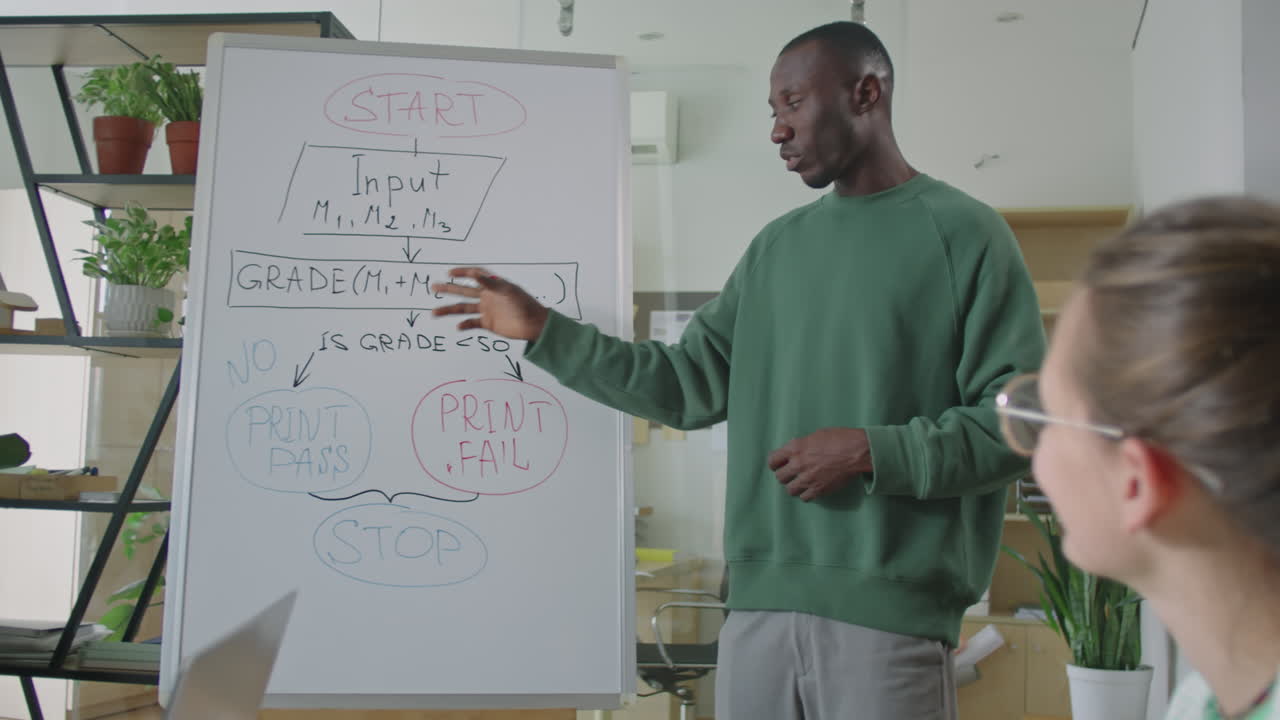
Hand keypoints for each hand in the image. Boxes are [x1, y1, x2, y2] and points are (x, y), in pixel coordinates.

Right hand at [431, 267, 549, 340]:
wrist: (534, 324)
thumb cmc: (525, 304)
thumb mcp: (508, 291)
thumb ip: (491, 283)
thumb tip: (476, 274)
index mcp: (492, 285)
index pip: (475, 275)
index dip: (462, 273)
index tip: (449, 273)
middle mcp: (487, 296)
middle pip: (464, 291)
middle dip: (448, 289)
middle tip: (433, 287)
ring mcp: (487, 310)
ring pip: (463, 308)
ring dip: (449, 310)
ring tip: (434, 313)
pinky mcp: (488, 323)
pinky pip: (472, 323)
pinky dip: (464, 325)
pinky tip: (458, 327)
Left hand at [767, 428, 872, 501]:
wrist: (857, 451)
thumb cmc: (840, 439)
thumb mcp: (815, 436)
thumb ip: (801, 446)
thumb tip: (795, 453)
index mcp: (795, 448)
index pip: (772, 460)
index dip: (775, 463)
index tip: (778, 464)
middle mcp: (798, 464)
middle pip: (779, 477)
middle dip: (785, 475)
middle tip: (792, 473)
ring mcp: (807, 479)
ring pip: (789, 490)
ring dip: (794, 486)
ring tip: (801, 482)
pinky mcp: (818, 489)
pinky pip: (804, 498)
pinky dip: (806, 494)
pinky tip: (811, 488)